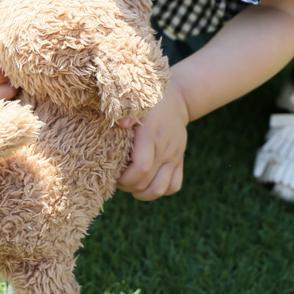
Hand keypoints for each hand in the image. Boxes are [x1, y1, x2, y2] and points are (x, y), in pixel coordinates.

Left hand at [116, 80, 189, 200]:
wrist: (177, 99)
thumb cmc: (149, 101)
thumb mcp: (137, 101)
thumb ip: (126, 111)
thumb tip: (120, 123)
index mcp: (151, 134)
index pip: (141, 168)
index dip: (125, 178)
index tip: (114, 173)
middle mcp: (164, 147)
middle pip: (146, 182)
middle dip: (128, 186)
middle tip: (117, 179)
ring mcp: (174, 156)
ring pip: (160, 189)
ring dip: (142, 194)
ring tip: (131, 186)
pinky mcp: (179, 161)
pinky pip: (174, 186)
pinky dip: (159, 190)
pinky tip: (147, 183)